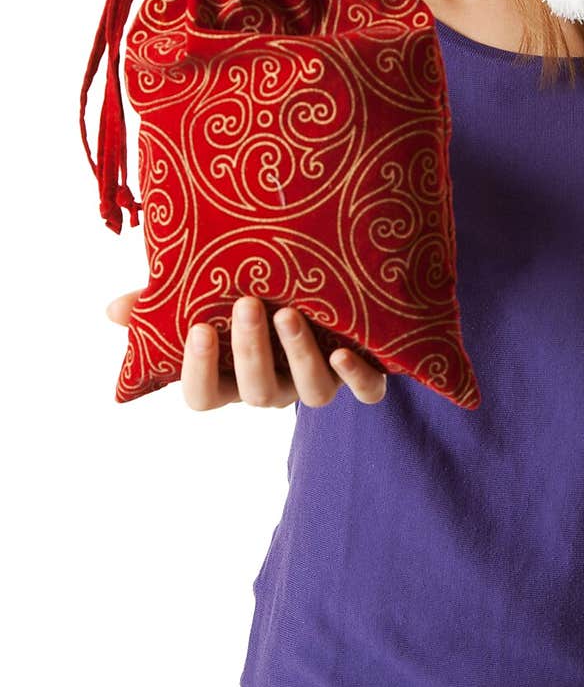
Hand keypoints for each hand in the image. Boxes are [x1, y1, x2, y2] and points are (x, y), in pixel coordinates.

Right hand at [105, 291, 386, 411]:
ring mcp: (317, 381)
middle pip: (258, 392)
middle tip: (249, 304)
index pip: (205, 397)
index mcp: (234, 376)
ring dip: (300, 356)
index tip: (197, 328)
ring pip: (311, 392)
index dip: (199, 371)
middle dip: (250, 350)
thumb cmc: (255, 295)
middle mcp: (275, 386)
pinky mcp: (361, 374)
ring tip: (290, 314)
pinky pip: (366, 392)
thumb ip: (163, 307)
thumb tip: (114, 310)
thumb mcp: (208, 299)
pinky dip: (358, 378)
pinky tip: (347, 351)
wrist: (327, 289)